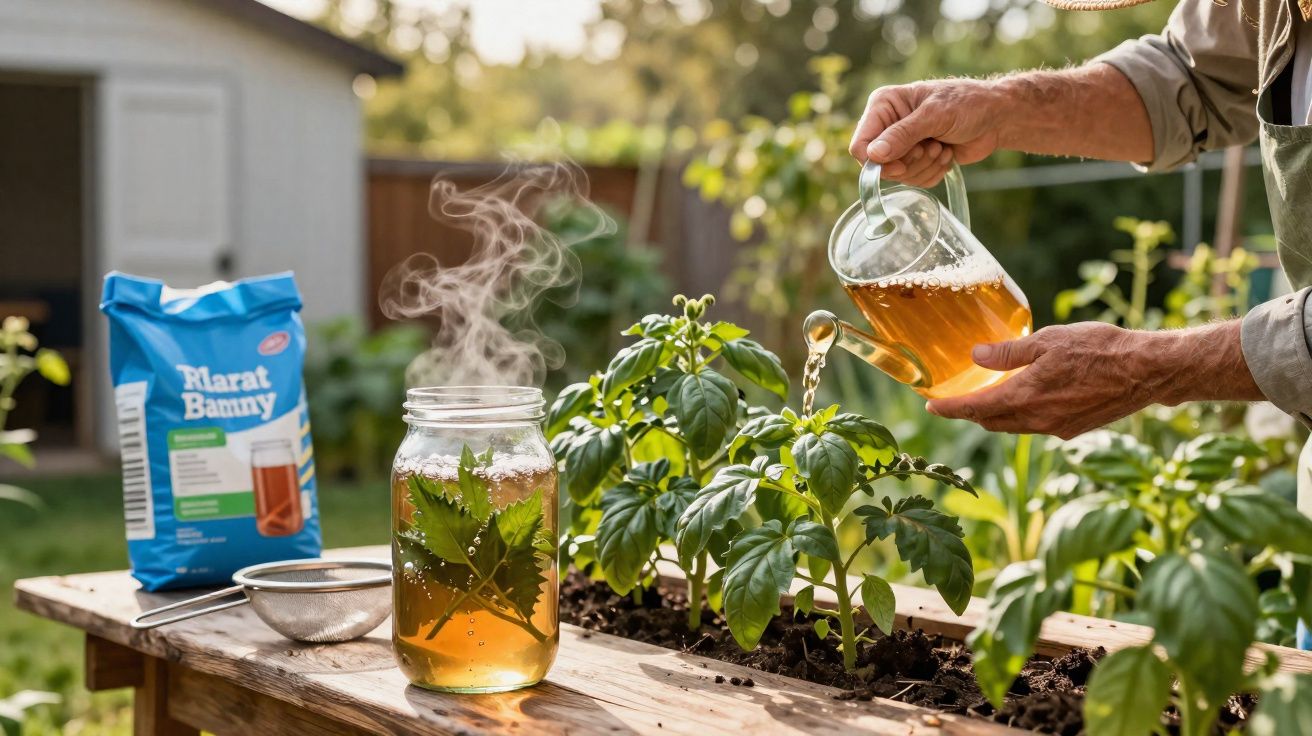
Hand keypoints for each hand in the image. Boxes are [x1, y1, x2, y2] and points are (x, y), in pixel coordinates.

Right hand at [849, 79, 1002, 186]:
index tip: (901, 166)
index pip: (861, 144)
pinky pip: (915, 181)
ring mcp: (902, 145)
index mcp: (884, 105)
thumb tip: (874, 155)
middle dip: (911, 162)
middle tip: (933, 145)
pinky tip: (946, 154)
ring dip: (926, 166)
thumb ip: (903, 135)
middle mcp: (887, 126)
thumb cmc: (968, 104)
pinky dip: (933, 173)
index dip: (877, 162)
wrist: (996, 117)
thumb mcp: (934, 116)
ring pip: (899, 176)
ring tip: (942, 146)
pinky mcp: (917, 161)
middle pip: (880, 166)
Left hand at [924, 323, 1170, 439]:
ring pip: (1013, 426)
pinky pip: (1035, 426)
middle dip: (970, 413)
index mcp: (1026, 397)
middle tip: (954, 400)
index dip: (950, 408)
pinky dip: (1021, 416)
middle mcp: (1038, 420)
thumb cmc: (1100, 349)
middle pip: (991, 422)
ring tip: (985, 398)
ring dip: (996, 415)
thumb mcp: (1049, 341)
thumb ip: (1009, 352)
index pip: (975, 408)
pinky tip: (1024, 399)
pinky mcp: (1073, 429)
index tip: (931, 406)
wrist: (1148, 372)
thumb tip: (975, 356)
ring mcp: (1057, 428)